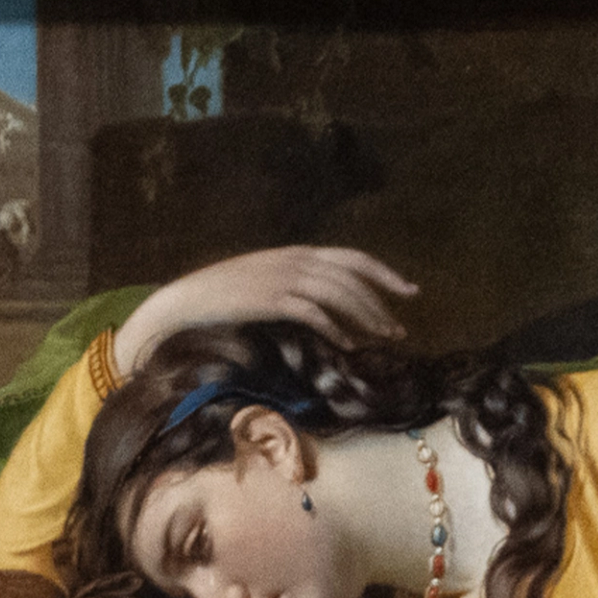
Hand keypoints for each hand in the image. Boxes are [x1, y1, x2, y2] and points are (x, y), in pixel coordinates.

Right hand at [114, 245, 416, 375]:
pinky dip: (335, 328)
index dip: (384, 273)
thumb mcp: (264, 280)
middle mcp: (294, 260)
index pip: (352, 258)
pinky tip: (348, 345)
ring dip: (365, 318)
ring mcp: (283, 278)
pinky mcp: (271, 300)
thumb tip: (323, 302)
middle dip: (382, 302)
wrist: (187, 299)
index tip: (409, 290)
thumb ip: (293, 283)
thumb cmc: (223, 296)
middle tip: (400, 328)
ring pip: (339, 294)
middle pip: (352, 277)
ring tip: (382, 339)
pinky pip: (314, 313)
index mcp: (296, 252)